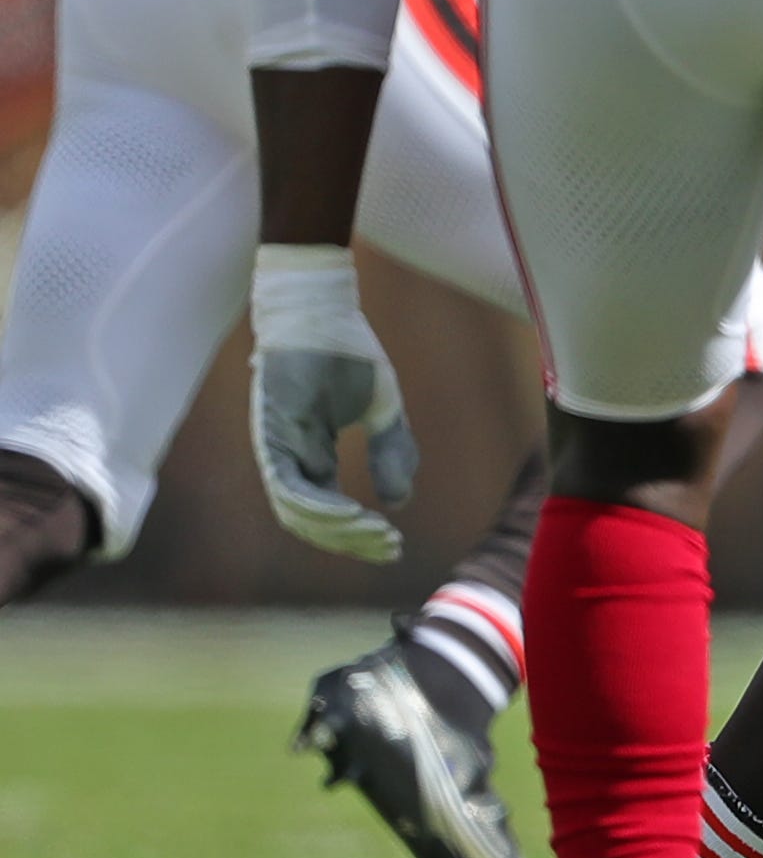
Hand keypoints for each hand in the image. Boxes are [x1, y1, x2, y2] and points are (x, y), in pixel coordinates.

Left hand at [248, 245, 413, 560]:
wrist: (320, 309)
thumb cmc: (347, 352)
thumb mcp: (383, 408)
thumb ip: (391, 452)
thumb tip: (398, 503)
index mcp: (312, 453)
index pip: (328, 510)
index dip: (359, 533)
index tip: (394, 544)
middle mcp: (290, 458)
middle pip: (311, 521)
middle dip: (350, 541)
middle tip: (388, 549)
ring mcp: (277, 448)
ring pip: (296, 511)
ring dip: (336, 530)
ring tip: (376, 534)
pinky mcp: (271, 435)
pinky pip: (287, 485)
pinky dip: (317, 506)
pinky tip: (352, 512)